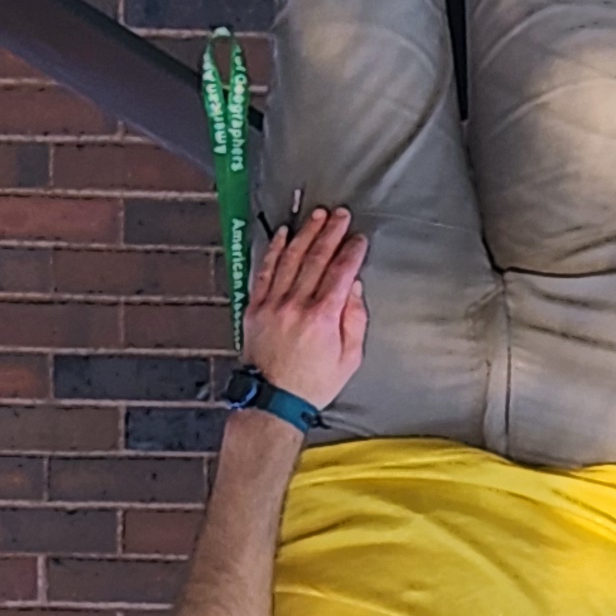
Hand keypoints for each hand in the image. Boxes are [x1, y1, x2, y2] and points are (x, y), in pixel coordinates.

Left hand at [243, 205, 369, 413]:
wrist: (274, 400)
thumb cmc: (314, 383)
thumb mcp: (349, 359)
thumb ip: (355, 320)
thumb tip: (353, 287)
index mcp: (323, 317)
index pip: (340, 272)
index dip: (351, 252)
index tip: (359, 238)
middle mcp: (296, 305)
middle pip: (316, 258)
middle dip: (330, 232)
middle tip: (340, 215)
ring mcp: (273, 303)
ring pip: (291, 258)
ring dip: (305, 234)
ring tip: (317, 216)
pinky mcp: (256, 307)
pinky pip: (266, 271)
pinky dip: (275, 250)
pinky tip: (284, 234)